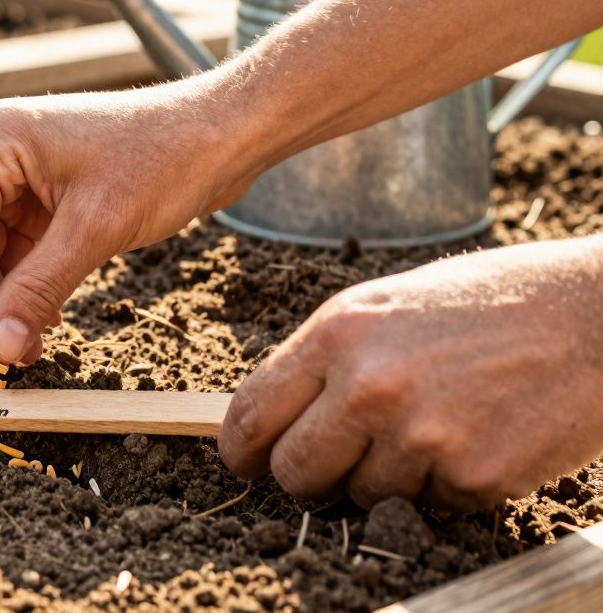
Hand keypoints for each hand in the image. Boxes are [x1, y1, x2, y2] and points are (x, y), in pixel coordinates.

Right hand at [0, 79, 257, 370]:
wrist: (223, 133)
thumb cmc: (166, 158)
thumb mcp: (97, 229)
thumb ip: (38, 289)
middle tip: (0, 363)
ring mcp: (17, 173)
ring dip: (3, 304)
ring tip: (27, 350)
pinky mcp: (42, 194)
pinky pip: (17, 251)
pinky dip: (25, 289)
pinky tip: (44, 324)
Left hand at [218, 235, 602, 508]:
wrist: (594, 316)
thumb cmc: (490, 303)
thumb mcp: (386, 304)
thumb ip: (326, 359)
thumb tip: (275, 416)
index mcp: (338, 334)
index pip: (251, 414)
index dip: (242, 450)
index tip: (247, 462)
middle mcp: (369, 387)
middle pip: (294, 473)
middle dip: (309, 477)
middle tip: (338, 461)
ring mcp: (420, 437)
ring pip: (362, 495)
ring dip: (387, 476)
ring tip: (436, 421)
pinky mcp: (470, 478)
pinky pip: (427, 505)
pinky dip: (444, 484)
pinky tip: (477, 433)